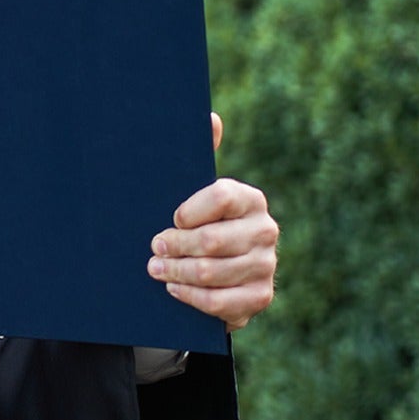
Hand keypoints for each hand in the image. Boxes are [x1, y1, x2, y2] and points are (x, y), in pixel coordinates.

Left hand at [147, 113, 277, 330]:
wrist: (214, 271)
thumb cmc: (196, 223)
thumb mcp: (192, 191)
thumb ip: (200, 155)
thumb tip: (211, 117)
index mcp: (250, 199)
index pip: (221, 196)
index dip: (189, 210)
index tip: (170, 218)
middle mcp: (265, 230)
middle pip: (212, 240)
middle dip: (174, 246)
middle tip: (153, 248)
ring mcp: (266, 266)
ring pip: (212, 272)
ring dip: (176, 272)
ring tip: (155, 269)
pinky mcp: (259, 297)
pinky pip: (220, 302)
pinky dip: (191, 297)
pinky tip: (174, 289)